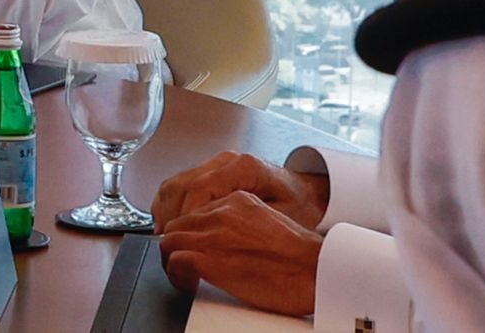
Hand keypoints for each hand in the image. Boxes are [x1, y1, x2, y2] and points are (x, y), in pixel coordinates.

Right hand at [152, 151, 330, 233]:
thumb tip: (218, 240)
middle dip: (169, 216)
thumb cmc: (299, 206)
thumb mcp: (281, 218)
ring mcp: (216, 164)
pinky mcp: (211, 172)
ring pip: (175, 183)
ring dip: (165, 211)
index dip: (185, 217)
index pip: (200, 189)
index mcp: (243, 168)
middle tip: (167, 243)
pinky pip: (180, 185)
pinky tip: (171, 225)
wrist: (308, 193)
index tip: (179, 239)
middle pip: (181, 184)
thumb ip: (251, 225)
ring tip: (166, 238)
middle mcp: (226, 161)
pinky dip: (170, 205)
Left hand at [158, 191, 321, 315]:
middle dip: (177, 245)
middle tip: (186, 266)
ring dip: (174, 260)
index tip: (194, 249)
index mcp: (238, 200)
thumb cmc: (299, 258)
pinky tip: (191, 284)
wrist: (315, 271)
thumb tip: (227, 242)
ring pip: (170, 241)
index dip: (190, 233)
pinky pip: (175, 262)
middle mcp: (223, 212)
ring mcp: (215, 235)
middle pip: (178, 223)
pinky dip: (177, 275)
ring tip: (188, 277)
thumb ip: (243, 224)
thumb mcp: (269, 224)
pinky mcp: (211, 259)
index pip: (195, 210)